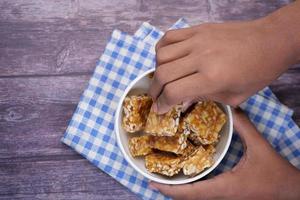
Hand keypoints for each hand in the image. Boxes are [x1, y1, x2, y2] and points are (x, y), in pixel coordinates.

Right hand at [149, 16, 298, 113]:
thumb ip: (204, 98)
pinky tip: (166, 58)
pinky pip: (169, 37)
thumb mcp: (233, 97)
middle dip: (155, 90)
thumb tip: (181, 100)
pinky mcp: (198, 29)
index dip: (162, 104)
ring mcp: (197, 40)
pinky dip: (161, 50)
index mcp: (211, 78)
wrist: (270, 41)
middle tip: (156, 97)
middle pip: (163, 74)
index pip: (173, 92)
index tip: (160, 109)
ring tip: (163, 78)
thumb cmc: (256, 73)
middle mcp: (200, 57)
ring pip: (161, 55)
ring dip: (157, 70)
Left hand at [150, 109, 299, 199]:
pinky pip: (204, 194)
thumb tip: (230, 109)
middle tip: (152, 178)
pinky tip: (186, 178)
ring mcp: (223, 197)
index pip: (192, 193)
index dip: (171, 189)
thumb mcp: (259, 147)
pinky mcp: (227, 195)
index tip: (153, 183)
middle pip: (189, 198)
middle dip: (169, 190)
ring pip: (195, 198)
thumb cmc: (275, 174)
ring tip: (163, 177)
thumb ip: (244, 127)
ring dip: (179, 190)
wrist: (290, 191)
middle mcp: (220, 195)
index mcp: (224, 187)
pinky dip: (191, 188)